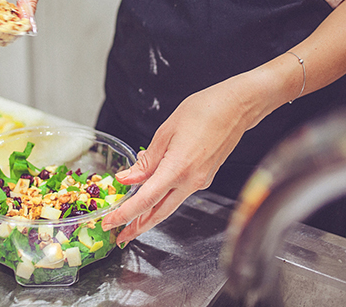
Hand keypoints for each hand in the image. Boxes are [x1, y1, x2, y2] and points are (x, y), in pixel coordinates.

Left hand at [102, 73, 270, 244]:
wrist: (236, 107)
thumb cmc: (203, 111)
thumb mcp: (165, 133)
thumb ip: (146, 161)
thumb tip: (127, 178)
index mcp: (177, 169)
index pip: (145, 201)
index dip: (124, 215)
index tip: (109, 222)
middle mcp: (191, 181)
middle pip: (159, 214)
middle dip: (137, 228)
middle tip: (120, 236)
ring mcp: (201, 181)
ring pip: (170, 206)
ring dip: (150, 215)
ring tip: (133, 220)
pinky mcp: (206, 177)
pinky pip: (180, 193)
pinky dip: (165, 197)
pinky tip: (155, 192)